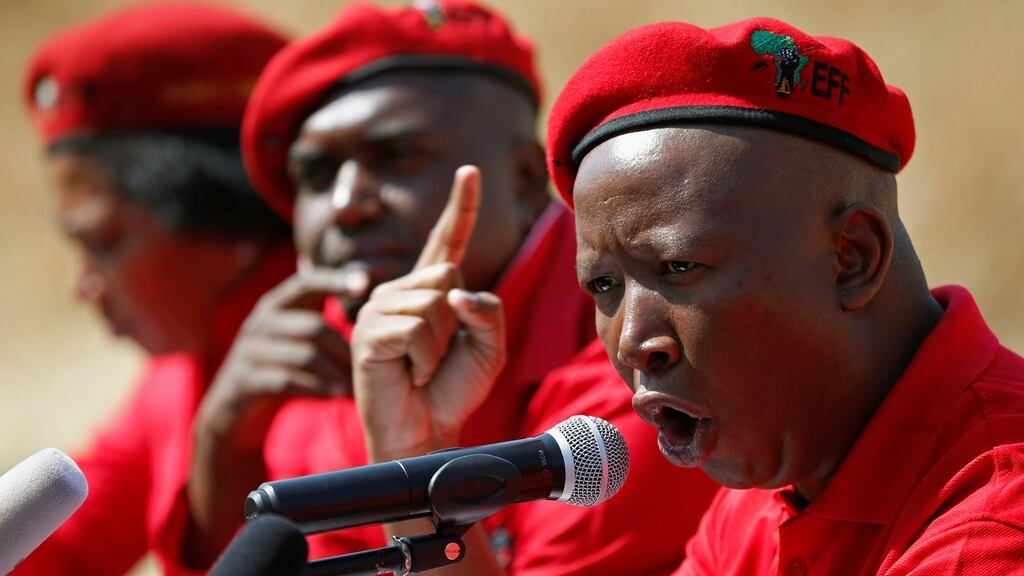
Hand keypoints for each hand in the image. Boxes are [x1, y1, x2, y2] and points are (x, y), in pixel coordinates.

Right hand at [195, 270, 359, 448]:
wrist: (233, 407)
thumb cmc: (280, 366)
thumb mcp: (293, 337)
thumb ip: (321, 321)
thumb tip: (373, 310)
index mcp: (275, 305)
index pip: (305, 283)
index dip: (334, 281)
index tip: (364, 285)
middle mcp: (260, 323)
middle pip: (314, 327)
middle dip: (345, 349)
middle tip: (368, 366)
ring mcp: (249, 352)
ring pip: (304, 356)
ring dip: (336, 372)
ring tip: (356, 386)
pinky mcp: (243, 381)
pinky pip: (286, 382)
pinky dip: (317, 389)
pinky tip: (337, 395)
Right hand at [351, 166, 505, 460]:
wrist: (426, 431)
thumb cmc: (452, 389)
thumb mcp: (489, 347)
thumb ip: (487, 310)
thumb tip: (456, 291)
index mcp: (430, 290)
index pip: (448, 240)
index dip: (461, 206)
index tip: (470, 171)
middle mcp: (400, 291)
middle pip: (448, 274)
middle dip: (458, 320)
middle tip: (439, 355)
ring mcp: (378, 309)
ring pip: (434, 303)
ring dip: (440, 345)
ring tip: (422, 367)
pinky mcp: (367, 333)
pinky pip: (414, 329)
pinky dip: (424, 358)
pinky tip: (410, 374)